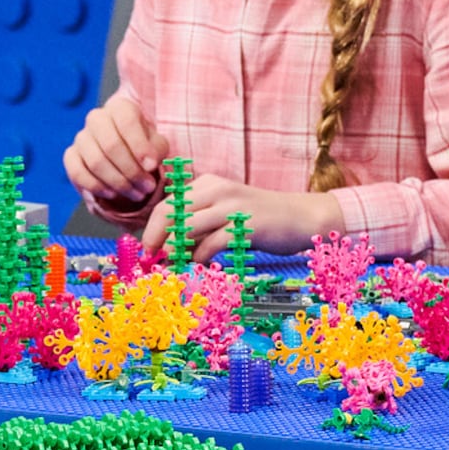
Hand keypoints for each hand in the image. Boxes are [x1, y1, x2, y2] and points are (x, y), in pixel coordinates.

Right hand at [65, 95, 165, 213]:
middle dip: (131, 171)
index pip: (127, 122)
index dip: (140, 146)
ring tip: (136, 193)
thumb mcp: (157, 145)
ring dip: (118, 182)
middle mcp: (97, 118)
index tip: (151, 167)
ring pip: (95, 161)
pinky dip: (96, 186)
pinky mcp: (71, 155)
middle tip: (146, 187)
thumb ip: (156, 151)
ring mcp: (81, 137)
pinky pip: (77, 172)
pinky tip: (112, 193)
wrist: (125, 155)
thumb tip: (148, 165)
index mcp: (120, 108)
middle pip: (111, 145)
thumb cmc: (143, 147)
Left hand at [151, 179, 341, 258]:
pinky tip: (201, 264)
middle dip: (156, 238)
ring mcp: (231, 206)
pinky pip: (211, 242)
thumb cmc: (259, 220)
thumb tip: (169, 248)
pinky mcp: (245, 225)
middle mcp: (216, 189)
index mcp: (208, 184)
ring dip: (175, 250)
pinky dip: (200, 257)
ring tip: (173, 265)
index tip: (148, 249)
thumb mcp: (224, 215)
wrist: (300, 217)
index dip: (153, 228)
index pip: (168, 203)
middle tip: (152, 259)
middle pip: (170, 212)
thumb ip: (198, 226)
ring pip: (187, 226)